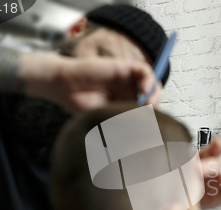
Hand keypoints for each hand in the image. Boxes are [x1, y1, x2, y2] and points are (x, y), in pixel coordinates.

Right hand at [21, 53, 160, 113]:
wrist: (64, 87)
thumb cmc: (80, 104)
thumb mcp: (106, 118)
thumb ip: (126, 121)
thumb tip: (146, 131)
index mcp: (126, 105)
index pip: (149, 111)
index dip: (153, 117)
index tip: (150, 126)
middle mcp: (130, 92)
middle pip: (155, 97)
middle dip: (156, 107)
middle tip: (149, 115)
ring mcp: (128, 79)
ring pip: (153, 84)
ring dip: (155, 94)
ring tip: (147, 104)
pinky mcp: (125, 67)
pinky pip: (145, 71)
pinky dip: (149, 80)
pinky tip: (142, 90)